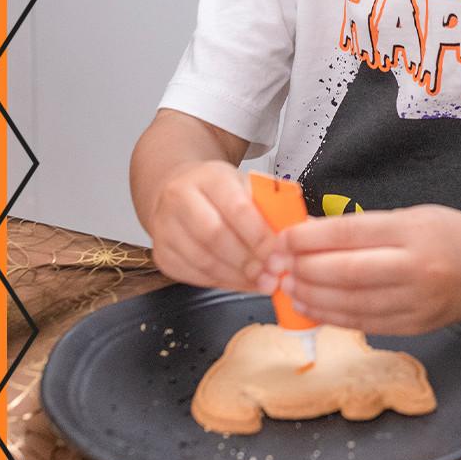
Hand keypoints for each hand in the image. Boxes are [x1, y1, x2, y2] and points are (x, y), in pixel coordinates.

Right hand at [150, 160, 276, 291]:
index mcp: (208, 177)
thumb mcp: (246, 185)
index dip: (260, 235)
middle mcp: (180, 198)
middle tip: (273, 274)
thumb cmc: (219, 190)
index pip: (236, 207)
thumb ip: (271, 205)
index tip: (280, 253)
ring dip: (237, 277)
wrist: (178, 189)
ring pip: (202, 260)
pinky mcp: (161, 253)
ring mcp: (165, 227)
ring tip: (262, 282)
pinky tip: (241, 282)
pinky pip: (193, 275)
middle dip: (248, 261)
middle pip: (215, 236)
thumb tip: (299, 230)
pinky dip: (222, 283)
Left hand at [260, 205, 460, 334]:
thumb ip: (362, 227)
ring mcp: (416, 302)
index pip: (353, 233)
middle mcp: (417, 268)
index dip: (312, 238)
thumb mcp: (410, 216)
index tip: (284, 238)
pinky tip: (310, 307)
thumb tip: (308, 232)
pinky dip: (331, 316)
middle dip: (306, 269)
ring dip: (312, 297)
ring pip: (352, 303)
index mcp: (414, 231)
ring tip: (287, 287)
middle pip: (349, 272)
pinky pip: (363, 323)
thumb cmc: (446, 235)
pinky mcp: (413, 327)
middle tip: (278, 265)